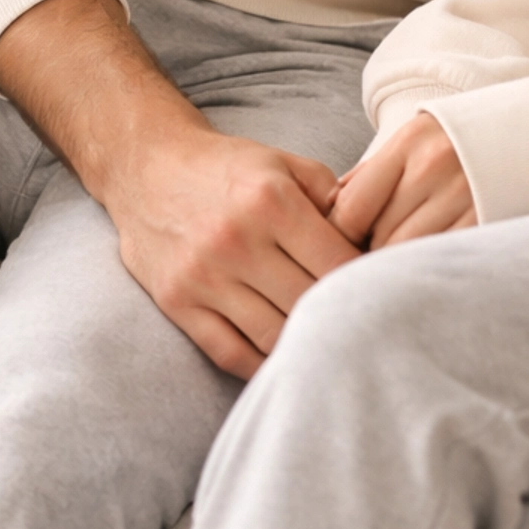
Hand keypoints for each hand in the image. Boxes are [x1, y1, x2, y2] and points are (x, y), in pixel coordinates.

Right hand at [99, 120, 357, 378]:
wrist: (148, 166)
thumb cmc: (227, 167)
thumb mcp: (283, 162)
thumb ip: (331, 196)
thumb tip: (372, 240)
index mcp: (271, 201)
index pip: (336, 261)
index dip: (365, 281)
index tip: (380, 292)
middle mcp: (237, 240)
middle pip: (308, 302)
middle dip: (339, 316)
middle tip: (363, 329)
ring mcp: (203, 276)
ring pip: (272, 335)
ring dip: (304, 346)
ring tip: (330, 350)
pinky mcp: (177, 302)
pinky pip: (229, 352)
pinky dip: (261, 366)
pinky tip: (284, 363)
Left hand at [330, 113, 475, 250]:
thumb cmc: (461, 141)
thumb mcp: (414, 140)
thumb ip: (372, 174)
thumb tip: (328, 210)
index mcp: (410, 143)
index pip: (353, 207)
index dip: (338, 235)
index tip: (337, 246)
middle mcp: (435, 168)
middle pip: (378, 237)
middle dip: (369, 252)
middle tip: (369, 257)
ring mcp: (464, 196)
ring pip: (407, 254)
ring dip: (398, 263)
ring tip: (399, 261)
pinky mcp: (487, 221)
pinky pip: (441, 258)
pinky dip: (428, 266)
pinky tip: (428, 263)